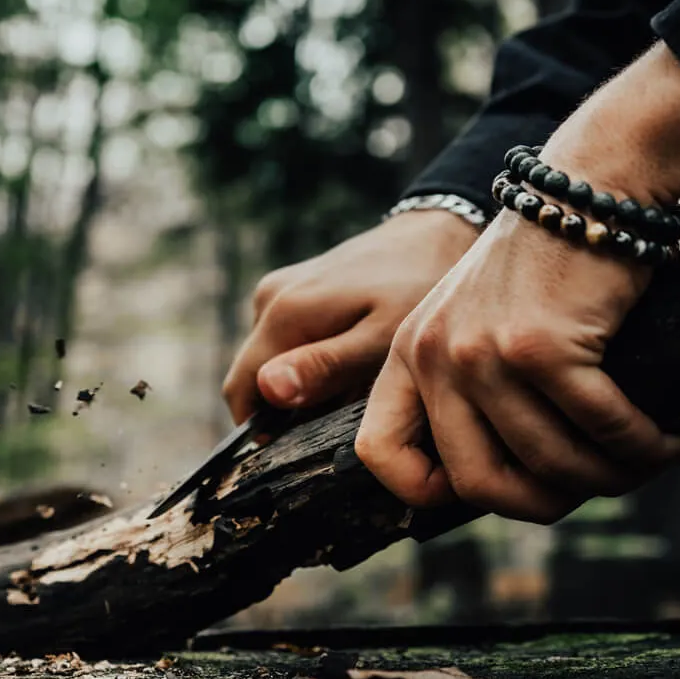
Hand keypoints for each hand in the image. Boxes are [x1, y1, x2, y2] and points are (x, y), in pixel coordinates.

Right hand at [222, 209, 477, 423]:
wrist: (437, 234)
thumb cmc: (417, 289)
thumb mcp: (380, 340)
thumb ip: (325, 367)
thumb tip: (268, 391)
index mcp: (283, 313)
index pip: (241, 392)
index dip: (266, 430)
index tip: (310, 444)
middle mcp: (269, 299)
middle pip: (253, 378)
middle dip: (287, 409)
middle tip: (343, 417)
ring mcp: (280, 291)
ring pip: (271, 362)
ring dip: (303, 386)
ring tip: (356, 387)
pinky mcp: (295, 289)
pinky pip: (288, 341)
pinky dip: (312, 363)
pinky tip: (355, 364)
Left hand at [355, 210, 679, 522]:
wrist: (585, 191)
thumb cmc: (543, 269)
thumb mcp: (476, 323)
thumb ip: (471, 394)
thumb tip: (512, 487)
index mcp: (408, 354)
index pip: (379, 452)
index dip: (428, 493)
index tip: (494, 489)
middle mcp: (433, 356)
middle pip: (476, 483)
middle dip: (543, 505)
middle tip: (589, 489)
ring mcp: (483, 352)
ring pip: (548, 462)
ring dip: (609, 478)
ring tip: (644, 464)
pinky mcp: (541, 346)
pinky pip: (600, 428)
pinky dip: (644, 448)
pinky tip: (670, 444)